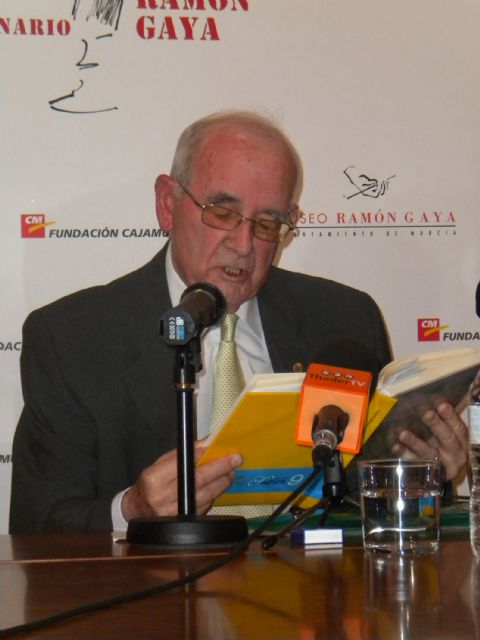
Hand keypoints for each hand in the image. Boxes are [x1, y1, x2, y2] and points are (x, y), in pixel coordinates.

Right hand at [121, 446, 242, 520]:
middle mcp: (164, 497)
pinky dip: (214, 494)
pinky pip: (205, 506)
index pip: (184, 464)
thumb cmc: (150, 483)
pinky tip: (219, 485)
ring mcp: (175, 513)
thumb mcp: (159, 464)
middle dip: (220, 468)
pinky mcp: (185, 521)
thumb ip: (182, 454)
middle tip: (235, 459)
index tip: (218, 448)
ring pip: (206, 495)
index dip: (202, 456)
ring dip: (222, 482)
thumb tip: (206, 443)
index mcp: (155, 479)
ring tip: (231, 472)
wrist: (139, 510)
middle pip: (199, 480)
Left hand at [391, 402, 468, 480]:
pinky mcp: (427, 474)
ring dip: (416, 442)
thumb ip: (442, 421)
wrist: (440, 472)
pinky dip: (405, 454)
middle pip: (447, 439)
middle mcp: (455, 455)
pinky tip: (396, 446)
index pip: (458, 428)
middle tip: (426, 413)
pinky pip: (415, 464)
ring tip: (403, 433)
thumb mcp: (446, 434)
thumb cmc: (442, 445)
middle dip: (436, 426)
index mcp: (462, 442)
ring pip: (429, 453)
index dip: (450, 417)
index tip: (442, 405)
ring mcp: (441, 466)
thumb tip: (427, 400)